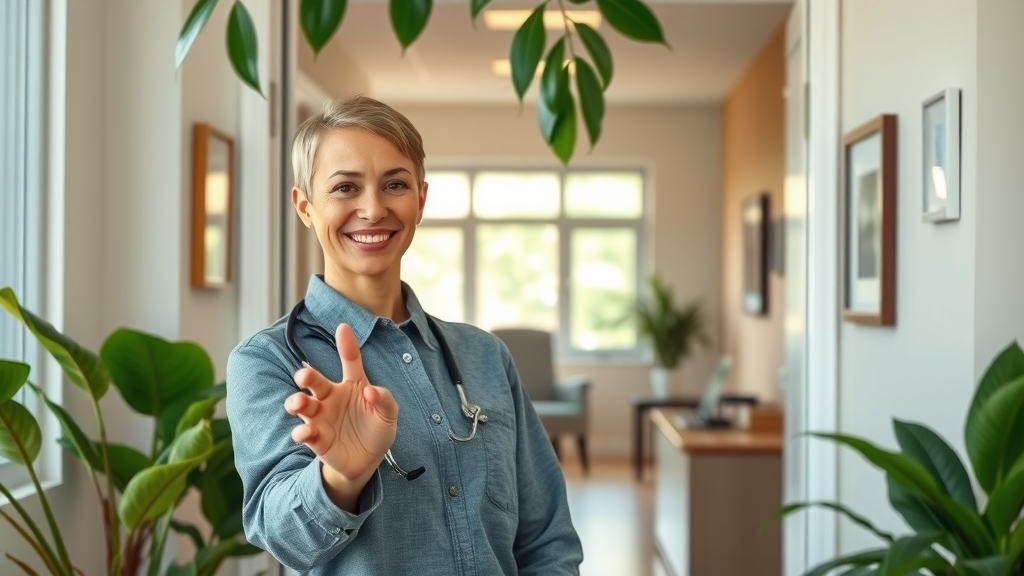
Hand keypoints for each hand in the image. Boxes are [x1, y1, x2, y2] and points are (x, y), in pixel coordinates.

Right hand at [285, 323, 398, 490]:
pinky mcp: (315, 438)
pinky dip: (301, 432)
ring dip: (296, 402)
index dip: (346, 345)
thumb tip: (370, 391)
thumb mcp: (388, 414)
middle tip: (304, 376)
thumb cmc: (377, 429)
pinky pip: (302, 432)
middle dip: (306, 376)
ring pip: (301, 404)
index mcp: (352, 385)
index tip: (343, 327)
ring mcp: (320, 417)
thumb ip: (384, 399)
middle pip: (314, 381)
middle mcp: (331, 397)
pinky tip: (307, 433)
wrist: (368, 461)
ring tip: (300, 404)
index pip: (350, 361)